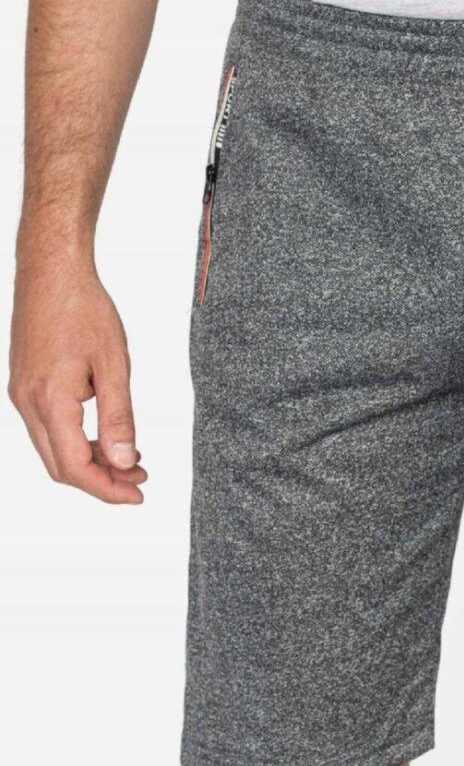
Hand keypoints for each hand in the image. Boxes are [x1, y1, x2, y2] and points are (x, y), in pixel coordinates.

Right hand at [8, 256, 146, 503]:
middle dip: (101, 481)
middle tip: (139, 481)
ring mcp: (21, 394)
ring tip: (130, 460)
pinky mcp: (24, 385)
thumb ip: (119, 417)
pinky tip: (106, 435)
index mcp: (50, 400)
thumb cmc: (84, 309)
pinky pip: (48, 428)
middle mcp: (27, 403)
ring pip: (53, 449)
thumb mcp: (114, 364)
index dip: (107, 489)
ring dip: (90, 461)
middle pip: (61, 466)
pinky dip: (77, 440)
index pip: (75, 467)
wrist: (51, 270)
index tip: (137, 495)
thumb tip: (124, 463)